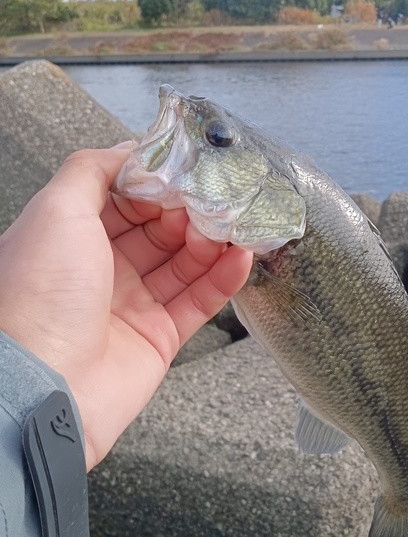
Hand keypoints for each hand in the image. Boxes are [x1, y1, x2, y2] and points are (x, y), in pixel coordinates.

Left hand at [0, 144, 252, 469]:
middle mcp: (101, 268)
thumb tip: (129, 148)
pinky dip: (224, 279)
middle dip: (192, 210)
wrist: (43, 387)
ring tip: (235, 226)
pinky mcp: (159, 338)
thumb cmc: (37, 298)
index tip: (188, 170)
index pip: (126, 198)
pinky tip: (241, 258)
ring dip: (213, 241)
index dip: (158, 183)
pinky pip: (200, 302)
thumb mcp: (55, 210)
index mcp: (70, 235)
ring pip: (186, 262)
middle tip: (218, 198)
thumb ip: (92, 169)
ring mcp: (132, 303)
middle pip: (161, 228)